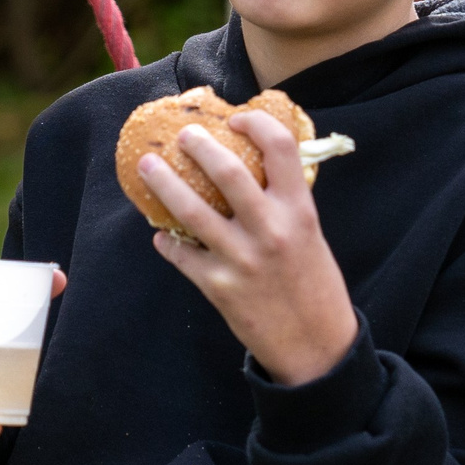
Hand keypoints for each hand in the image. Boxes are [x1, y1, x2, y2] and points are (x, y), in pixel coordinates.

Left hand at [137, 112, 357, 384]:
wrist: (316, 345)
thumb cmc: (315, 284)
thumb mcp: (311, 234)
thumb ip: (285, 203)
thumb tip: (253, 168)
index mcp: (300, 211)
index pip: (280, 148)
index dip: (255, 124)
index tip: (236, 119)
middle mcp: (271, 230)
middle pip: (227, 171)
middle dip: (197, 145)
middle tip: (181, 135)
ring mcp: (242, 259)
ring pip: (192, 210)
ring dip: (164, 184)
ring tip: (148, 167)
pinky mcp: (219, 287)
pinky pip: (182, 255)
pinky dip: (169, 242)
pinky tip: (163, 235)